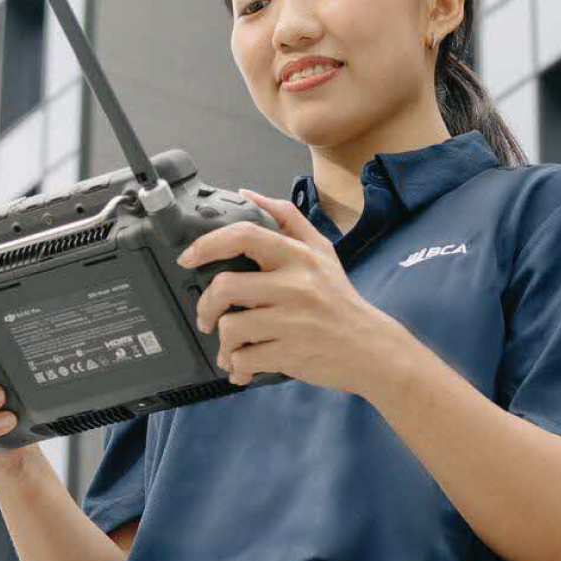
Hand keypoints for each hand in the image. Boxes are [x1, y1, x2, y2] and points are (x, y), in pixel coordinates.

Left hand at [180, 189, 419, 398]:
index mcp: (299, 257)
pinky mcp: (290, 352)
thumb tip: (246, 195)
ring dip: (223, 343)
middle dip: (205, 306)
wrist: (371, 348)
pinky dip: (238, 365)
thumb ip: (286, 218)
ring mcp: (292, 321)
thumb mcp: (321, 251)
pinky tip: (245, 365)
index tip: (189, 257)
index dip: (208, 244)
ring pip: (231, 327)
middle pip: (226, 287)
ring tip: (232, 347)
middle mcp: (296, 285)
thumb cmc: (340, 300)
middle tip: (207, 317)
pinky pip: (244, 358)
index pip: (245, 236)